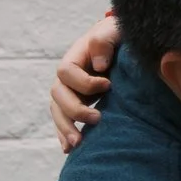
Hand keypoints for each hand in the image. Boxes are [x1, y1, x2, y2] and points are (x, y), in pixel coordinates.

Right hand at [50, 14, 122, 151]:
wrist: (122, 46)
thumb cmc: (118, 36)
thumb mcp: (114, 31)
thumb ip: (104, 41)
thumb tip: (98, 65)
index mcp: (76, 56)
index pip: (66, 71)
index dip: (84, 81)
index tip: (108, 85)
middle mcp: (69, 76)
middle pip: (58, 94)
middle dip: (74, 110)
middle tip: (97, 119)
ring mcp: (71, 92)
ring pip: (58, 111)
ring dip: (65, 128)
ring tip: (77, 144)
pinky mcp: (78, 105)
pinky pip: (64, 121)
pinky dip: (64, 135)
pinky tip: (69, 150)